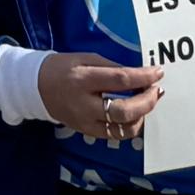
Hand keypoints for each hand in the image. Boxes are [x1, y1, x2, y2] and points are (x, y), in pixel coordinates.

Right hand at [34, 53, 160, 144]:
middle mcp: (85, 105)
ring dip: (142, 116)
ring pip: (123, 129)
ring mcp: (86, 123)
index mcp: (83, 79)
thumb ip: (111, 68)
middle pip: (124, 111)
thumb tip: (138, 75)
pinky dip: (130, 125)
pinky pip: (115, 135)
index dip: (143, 77)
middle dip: (147, 102)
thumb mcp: (85, 59)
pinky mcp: (88, 133)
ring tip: (148, 102)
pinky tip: (135, 114)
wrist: (36, 87)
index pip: (120, 80)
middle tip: (156, 91)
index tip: (158, 72)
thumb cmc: (63, 68)